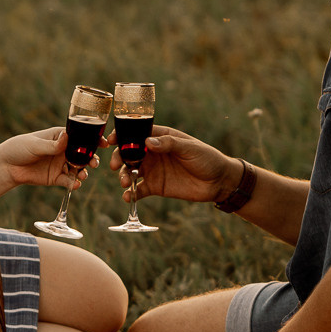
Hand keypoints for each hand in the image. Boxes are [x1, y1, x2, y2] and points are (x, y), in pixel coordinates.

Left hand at [0, 127, 89, 190]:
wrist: (6, 166)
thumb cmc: (18, 148)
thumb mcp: (35, 144)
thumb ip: (52, 145)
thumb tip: (67, 138)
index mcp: (59, 137)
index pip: (79, 137)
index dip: (92, 139)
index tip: (103, 143)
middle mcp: (62, 150)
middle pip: (82, 154)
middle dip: (91, 158)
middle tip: (94, 163)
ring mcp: (60, 164)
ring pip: (78, 168)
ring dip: (84, 171)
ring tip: (84, 175)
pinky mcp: (55, 178)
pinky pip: (68, 181)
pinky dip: (74, 183)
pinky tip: (75, 184)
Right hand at [106, 124, 235, 203]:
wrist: (219, 182)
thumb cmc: (207, 158)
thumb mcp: (190, 148)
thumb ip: (169, 144)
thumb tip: (147, 141)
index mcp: (160, 138)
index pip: (137, 133)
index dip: (122, 136)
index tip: (111, 141)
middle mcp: (153, 153)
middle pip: (128, 153)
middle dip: (118, 158)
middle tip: (114, 165)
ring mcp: (152, 170)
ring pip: (130, 171)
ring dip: (123, 176)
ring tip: (125, 182)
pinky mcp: (155, 187)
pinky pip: (138, 190)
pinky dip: (131, 194)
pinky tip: (128, 197)